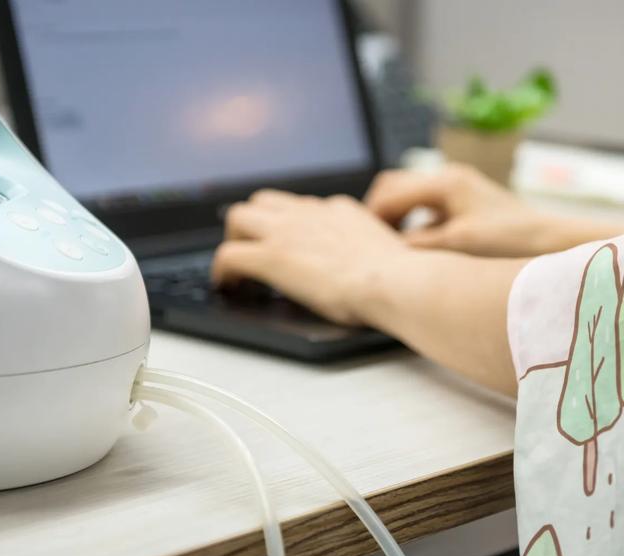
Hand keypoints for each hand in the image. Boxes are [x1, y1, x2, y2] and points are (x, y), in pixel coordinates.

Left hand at [211, 189, 406, 325]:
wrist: (395, 281)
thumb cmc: (401, 277)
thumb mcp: (386, 251)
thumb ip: (371, 249)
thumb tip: (376, 266)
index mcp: (338, 210)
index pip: (302, 207)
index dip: (288, 226)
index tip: (289, 244)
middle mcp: (310, 213)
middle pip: (263, 201)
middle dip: (253, 225)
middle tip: (255, 252)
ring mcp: (287, 231)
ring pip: (237, 217)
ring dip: (234, 240)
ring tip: (238, 270)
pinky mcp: (272, 256)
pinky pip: (228, 255)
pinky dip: (222, 271)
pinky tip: (227, 287)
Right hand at [366, 163, 557, 256]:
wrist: (550, 242)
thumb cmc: (511, 241)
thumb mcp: (458, 246)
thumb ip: (418, 247)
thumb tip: (384, 252)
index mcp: (445, 182)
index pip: (389, 192)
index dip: (369, 217)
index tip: (357, 241)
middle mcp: (449, 178)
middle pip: (394, 187)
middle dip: (377, 213)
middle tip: (366, 242)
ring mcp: (458, 188)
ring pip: (409, 196)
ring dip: (394, 218)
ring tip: (385, 246)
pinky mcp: (465, 202)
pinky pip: (426, 207)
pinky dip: (412, 223)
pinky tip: (413, 247)